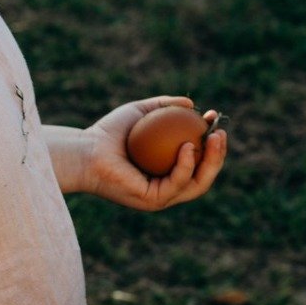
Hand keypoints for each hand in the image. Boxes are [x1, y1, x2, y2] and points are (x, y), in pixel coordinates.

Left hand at [79, 95, 226, 210]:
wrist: (85, 151)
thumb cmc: (107, 132)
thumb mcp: (139, 111)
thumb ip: (163, 106)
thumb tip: (191, 104)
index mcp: (166, 172)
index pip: (197, 161)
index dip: (211, 143)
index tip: (213, 121)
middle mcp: (166, 188)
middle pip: (202, 176)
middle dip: (218, 156)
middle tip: (220, 133)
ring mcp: (160, 197)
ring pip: (195, 184)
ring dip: (210, 163)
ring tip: (213, 138)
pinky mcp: (152, 200)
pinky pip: (175, 183)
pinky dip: (185, 166)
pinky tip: (188, 146)